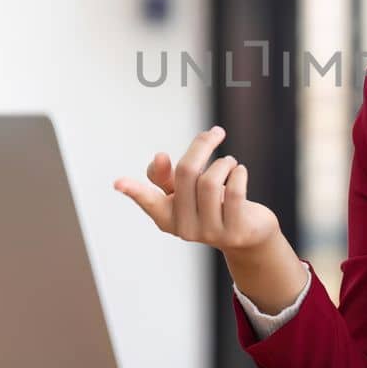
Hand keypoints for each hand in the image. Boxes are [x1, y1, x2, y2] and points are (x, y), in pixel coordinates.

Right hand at [112, 125, 279, 254]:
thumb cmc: (212, 205)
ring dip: (224, 162)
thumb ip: (169, 175)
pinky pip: (234, 192)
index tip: (118, 182)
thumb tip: (158, 157)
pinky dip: (238, 173)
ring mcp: (210, 233)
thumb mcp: (187, 191)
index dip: (134, 190)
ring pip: (211, 181)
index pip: (149, 200)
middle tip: (216, 133)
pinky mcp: (235, 232)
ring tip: (229, 162)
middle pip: (187, 172)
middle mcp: (185, 228)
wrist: (248, 235)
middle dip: (202, 145)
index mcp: (166, 216)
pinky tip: (239, 171)